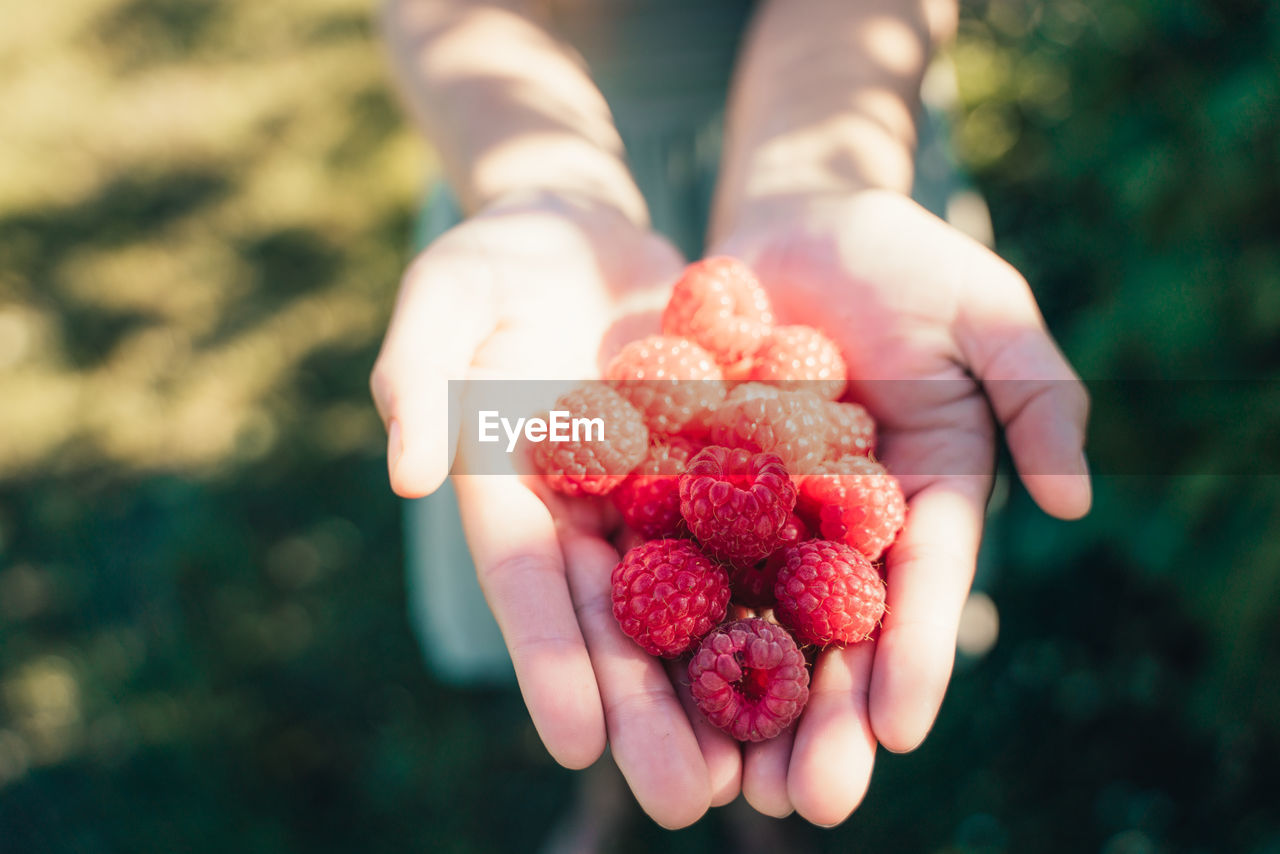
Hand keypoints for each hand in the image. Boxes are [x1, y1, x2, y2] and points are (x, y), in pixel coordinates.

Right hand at [369, 192, 741, 827]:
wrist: (584, 230)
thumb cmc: (496, 256)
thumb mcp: (444, 294)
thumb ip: (418, 374)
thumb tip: (407, 474)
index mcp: (511, 494)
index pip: (526, 587)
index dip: (551, 664)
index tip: (577, 745)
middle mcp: (587, 515)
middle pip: (617, 620)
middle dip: (647, 710)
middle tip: (687, 797)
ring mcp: (656, 497)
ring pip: (696, 601)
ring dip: (728, 682)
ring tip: (764, 766)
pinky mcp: (722, 464)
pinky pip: (762, 526)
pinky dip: (791, 588)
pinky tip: (836, 649)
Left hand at [714, 189, 1090, 824]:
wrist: (789, 218)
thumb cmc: (898, 253)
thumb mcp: (983, 308)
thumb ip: (1037, 393)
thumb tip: (1075, 504)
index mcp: (918, 494)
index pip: (919, 586)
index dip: (913, 657)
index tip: (901, 731)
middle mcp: (836, 521)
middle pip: (831, 631)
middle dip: (822, 717)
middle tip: (804, 801)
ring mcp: (757, 510)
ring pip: (747, 618)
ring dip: (735, 705)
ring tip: (724, 785)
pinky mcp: (682, 483)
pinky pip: (666, 556)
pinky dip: (656, 623)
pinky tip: (639, 686)